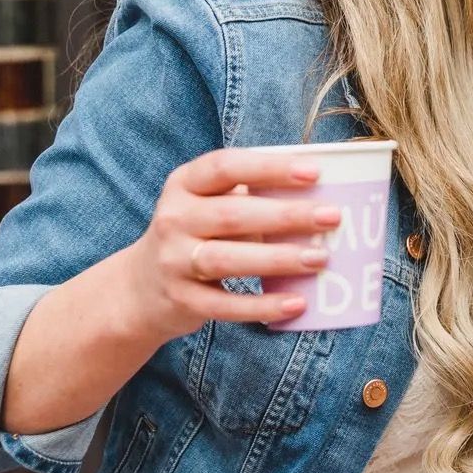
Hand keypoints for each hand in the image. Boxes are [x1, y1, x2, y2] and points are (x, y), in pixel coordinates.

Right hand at [117, 149, 344, 343]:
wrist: (140, 287)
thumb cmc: (198, 233)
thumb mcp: (210, 204)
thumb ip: (252, 196)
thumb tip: (324, 197)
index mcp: (185, 184)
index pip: (225, 166)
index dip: (269, 168)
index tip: (314, 172)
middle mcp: (174, 219)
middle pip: (232, 214)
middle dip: (286, 215)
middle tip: (332, 217)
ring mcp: (173, 261)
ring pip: (226, 259)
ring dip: (277, 258)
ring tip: (320, 258)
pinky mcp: (181, 300)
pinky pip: (225, 305)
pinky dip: (262, 305)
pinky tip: (297, 303)